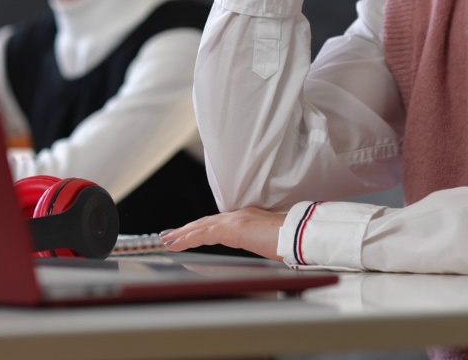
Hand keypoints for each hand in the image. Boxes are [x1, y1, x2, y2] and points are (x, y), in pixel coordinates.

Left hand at [160, 208, 286, 261]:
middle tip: (170, 235)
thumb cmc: (292, 242)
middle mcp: (240, 216)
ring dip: (182, 233)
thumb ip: (262, 244)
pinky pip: (203, 233)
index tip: (189, 233)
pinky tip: (176, 244)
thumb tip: (263, 251)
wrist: (300, 236)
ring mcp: (236, 220)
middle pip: (206, 222)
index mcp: (249, 219)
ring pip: (202, 226)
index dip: (202, 228)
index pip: (219, 223)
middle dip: (187, 229)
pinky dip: (187, 238)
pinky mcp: (232, 228)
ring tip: (167, 240)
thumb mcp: (273, 244)